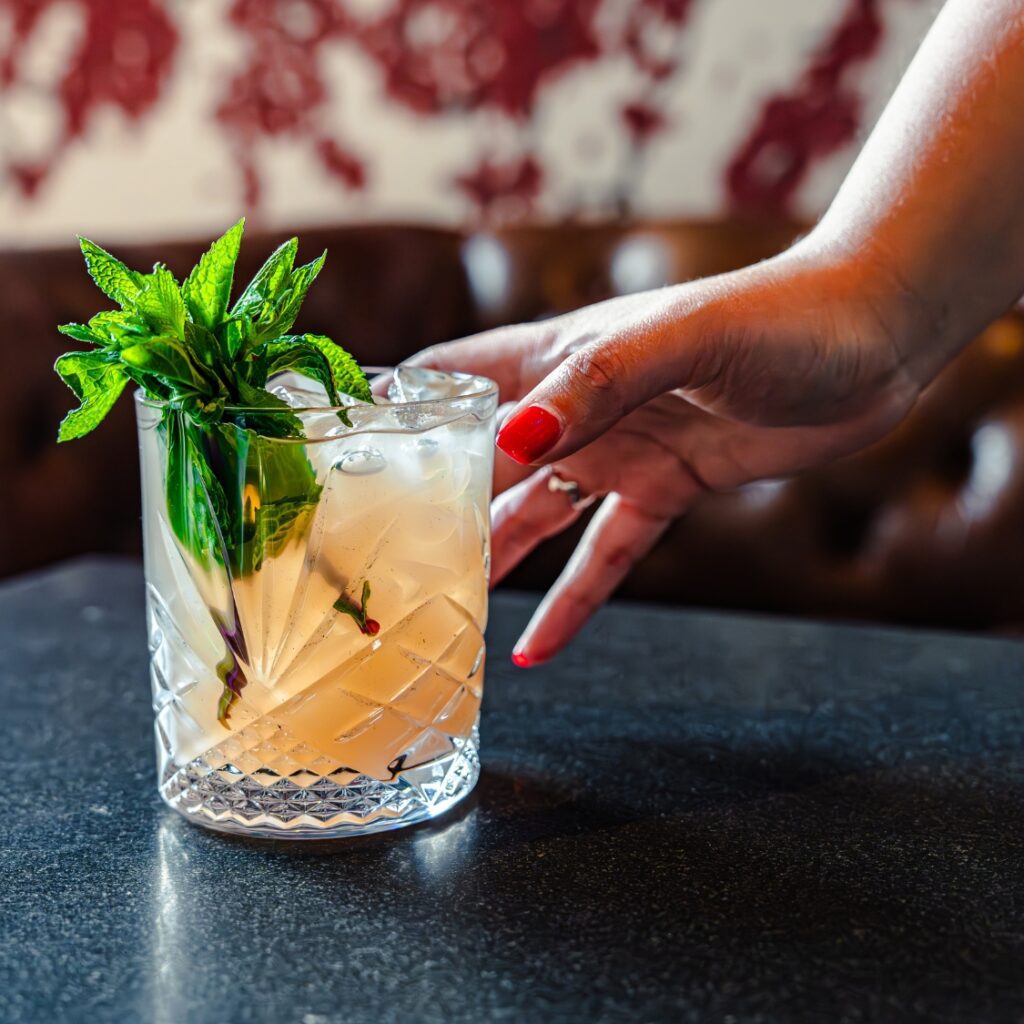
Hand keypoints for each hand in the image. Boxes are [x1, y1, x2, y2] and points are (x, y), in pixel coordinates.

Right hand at [407, 238, 933, 664]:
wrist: (874, 340)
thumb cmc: (778, 316)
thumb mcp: (681, 339)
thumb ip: (598, 383)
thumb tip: (515, 437)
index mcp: (560, 359)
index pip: (447, 379)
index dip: (388, 410)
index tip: (328, 457)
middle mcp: (576, 408)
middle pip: (479, 464)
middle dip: (428, 508)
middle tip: (372, 568)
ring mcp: (619, 451)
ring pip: (533, 518)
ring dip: (491, 565)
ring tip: (438, 619)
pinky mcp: (666, 490)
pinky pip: (606, 556)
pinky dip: (573, 600)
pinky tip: (536, 649)